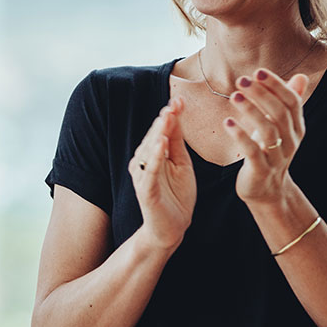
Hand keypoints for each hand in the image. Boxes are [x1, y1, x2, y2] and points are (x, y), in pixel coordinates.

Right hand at [129, 97, 195, 248]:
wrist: (173, 228)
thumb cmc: (177, 195)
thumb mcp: (182, 164)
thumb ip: (177, 142)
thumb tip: (176, 114)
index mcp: (154, 154)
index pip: (162, 130)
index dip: (170, 114)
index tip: (180, 98)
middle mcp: (144, 162)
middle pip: (154, 136)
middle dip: (165, 119)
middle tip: (175, 102)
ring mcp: (144, 176)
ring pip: (150, 149)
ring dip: (159, 132)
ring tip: (168, 116)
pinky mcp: (146, 191)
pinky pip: (149, 171)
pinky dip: (154, 157)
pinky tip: (161, 144)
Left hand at [223, 68, 307, 206]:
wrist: (267, 190)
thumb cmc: (270, 152)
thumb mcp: (281, 127)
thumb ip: (290, 102)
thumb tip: (302, 76)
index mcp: (296, 128)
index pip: (292, 102)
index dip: (276, 85)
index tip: (258, 72)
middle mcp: (291, 142)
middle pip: (280, 113)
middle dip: (261, 94)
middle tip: (242, 80)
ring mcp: (277, 157)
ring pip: (268, 131)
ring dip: (251, 111)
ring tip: (234, 96)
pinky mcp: (261, 171)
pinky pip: (252, 151)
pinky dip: (240, 135)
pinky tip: (227, 122)